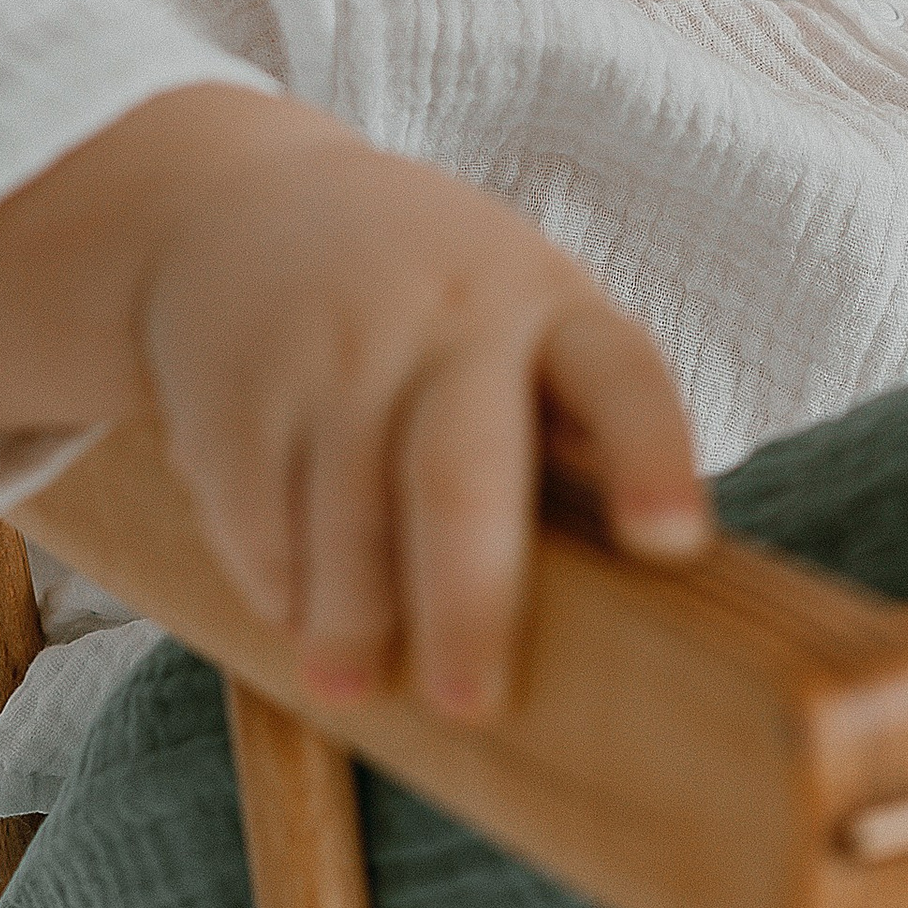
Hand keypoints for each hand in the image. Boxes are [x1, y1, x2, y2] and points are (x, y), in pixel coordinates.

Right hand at [131, 107, 706, 718]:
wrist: (240, 204)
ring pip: (347, 519)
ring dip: (351, 623)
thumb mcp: (518, 315)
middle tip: (472, 703)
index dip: (649, 459)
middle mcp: (448, 316)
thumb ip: (567, 425)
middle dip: (468, 603)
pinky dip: (279, 586)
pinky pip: (258, 520)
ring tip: (354, 685)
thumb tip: (631, 602)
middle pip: (460, 475)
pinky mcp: (236, 387)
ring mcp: (333, 347)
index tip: (671, 542)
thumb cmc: (428, 305)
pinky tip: (296, 613)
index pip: (620, 381)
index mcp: (550, 307)